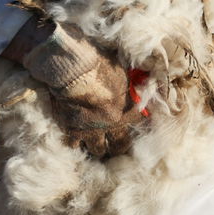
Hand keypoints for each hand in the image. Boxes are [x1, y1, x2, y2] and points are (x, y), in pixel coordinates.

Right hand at [19, 23, 133, 155]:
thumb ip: (131, 85)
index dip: (140, 119)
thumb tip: (143, 86)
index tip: (137, 119)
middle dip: (119, 145)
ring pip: (97, 149)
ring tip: (96, 146)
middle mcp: (111, 124)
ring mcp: (91, 130)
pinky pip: (73, 145)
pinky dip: (75, 143)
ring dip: (98, 147)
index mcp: (126, 108)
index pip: (139, 120)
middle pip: (120, 144)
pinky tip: (75, 141)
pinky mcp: (71, 131)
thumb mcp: (121, 72)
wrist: (72, 70)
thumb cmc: (98, 65)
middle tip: (117, 145)